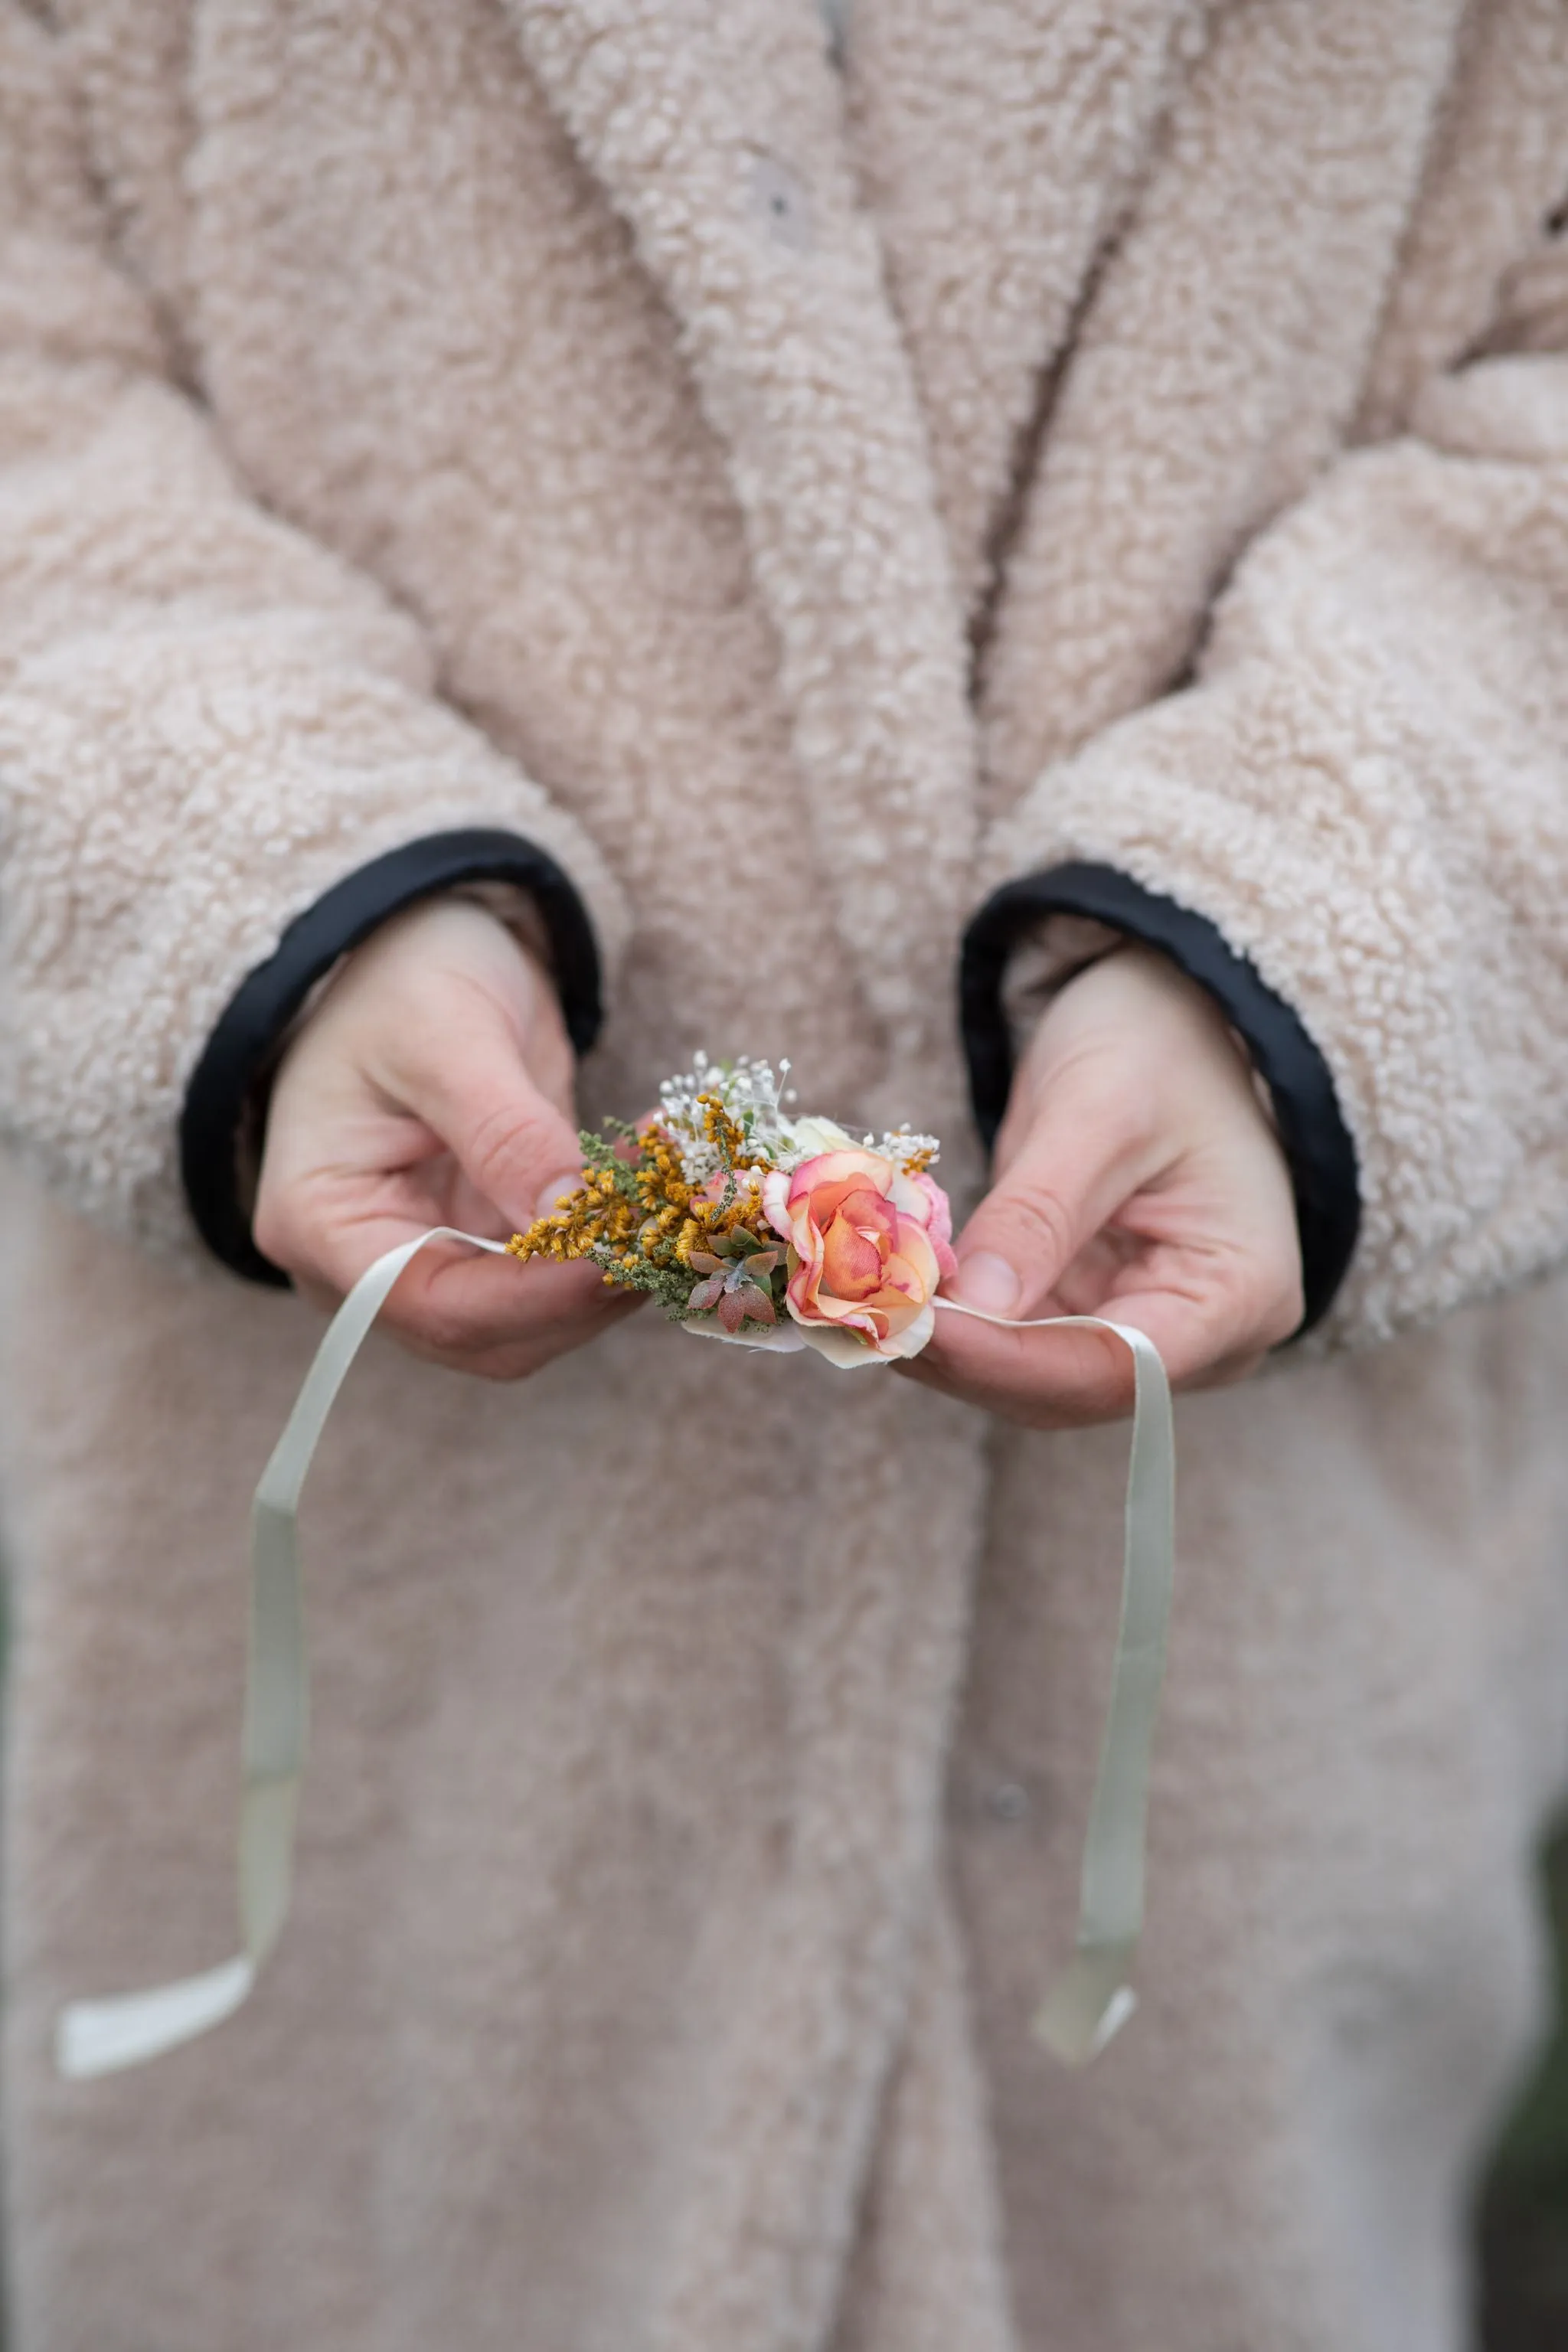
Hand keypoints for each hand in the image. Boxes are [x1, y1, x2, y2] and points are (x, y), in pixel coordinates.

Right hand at [254, 896, 638, 1376]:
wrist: (415, 947)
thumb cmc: (398, 977)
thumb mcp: (444, 1036)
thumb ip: (503, 1131)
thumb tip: (568, 1217)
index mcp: (324, 1220)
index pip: (433, 1303)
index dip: (534, 1296)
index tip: (621, 1258)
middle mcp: (372, 1261)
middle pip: (490, 1333)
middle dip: (588, 1291)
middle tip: (678, 1230)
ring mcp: (436, 1256)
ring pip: (539, 1316)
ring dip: (619, 1269)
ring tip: (684, 1200)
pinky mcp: (494, 1240)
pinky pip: (564, 1270)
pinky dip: (622, 1241)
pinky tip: (668, 1188)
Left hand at [904, 945, 1302, 1426]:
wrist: (1173, 1016)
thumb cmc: (1160, 1045)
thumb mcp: (1099, 1112)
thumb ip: (1038, 1214)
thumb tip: (971, 1309)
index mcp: (1240, 1291)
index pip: (1121, 1365)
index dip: (1010, 1361)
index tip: (913, 1329)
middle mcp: (1206, 1336)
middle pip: (1072, 1386)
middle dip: (966, 1358)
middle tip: (862, 1318)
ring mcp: (1147, 1329)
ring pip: (1034, 1377)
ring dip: (948, 1347)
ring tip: (861, 1306)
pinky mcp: (1093, 1311)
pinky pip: (1018, 1341)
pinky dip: (955, 1323)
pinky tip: (892, 1293)